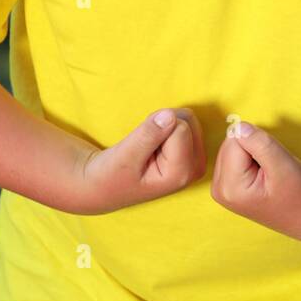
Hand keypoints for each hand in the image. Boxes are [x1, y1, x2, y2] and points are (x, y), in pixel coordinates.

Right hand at [79, 108, 206, 213]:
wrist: (104, 185)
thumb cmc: (111, 175)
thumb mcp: (125, 155)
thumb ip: (148, 135)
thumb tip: (170, 115)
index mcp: (181, 173)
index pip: (179, 126)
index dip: (156, 127)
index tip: (140, 146)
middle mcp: (194, 169)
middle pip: (188, 120)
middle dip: (163, 124)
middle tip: (144, 145)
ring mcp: (195, 161)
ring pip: (188, 118)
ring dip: (164, 124)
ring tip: (148, 146)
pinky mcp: (193, 154)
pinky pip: (185, 122)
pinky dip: (168, 126)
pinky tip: (156, 146)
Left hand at [210, 120, 300, 245]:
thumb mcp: (282, 164)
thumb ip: (258, 142)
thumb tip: (238, 126)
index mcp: (230, 188)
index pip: (235, 140)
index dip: (258, 143)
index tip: (274, 163)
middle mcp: (220, 190)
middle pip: (230, 144)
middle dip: (252, 147)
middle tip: (273, 168)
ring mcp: (222, 190)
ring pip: (232, 148)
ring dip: (252, 152)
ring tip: (270, 172)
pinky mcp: (228, 187)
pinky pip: (234, 157)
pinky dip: (250, 159)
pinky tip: (263, 175)